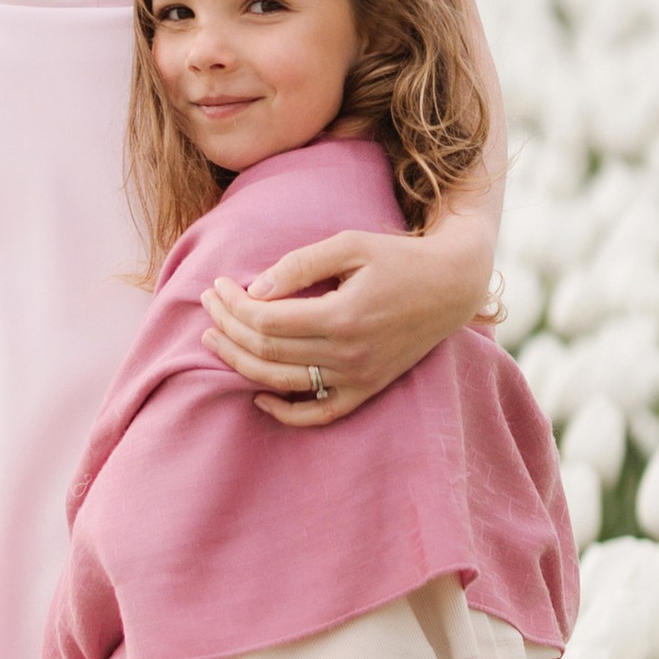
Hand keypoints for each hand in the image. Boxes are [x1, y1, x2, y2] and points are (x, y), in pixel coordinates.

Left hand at [200, 217, 495, 427]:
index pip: (267, 321)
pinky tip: (258, 396)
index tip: (218, 285)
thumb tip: (254, 290)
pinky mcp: (368, 388)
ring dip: (241, 364)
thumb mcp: (350, 244)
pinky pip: (320, 413)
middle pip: (268, 351)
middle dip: (228, 328)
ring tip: (213, 341)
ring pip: (283, 383)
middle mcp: (350, 354)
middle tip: (207, 305)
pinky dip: (286, 412)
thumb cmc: (398, 258)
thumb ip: (300, 264)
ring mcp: (360, 377)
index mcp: (344, 316)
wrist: (451, 285)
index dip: (233, 305)